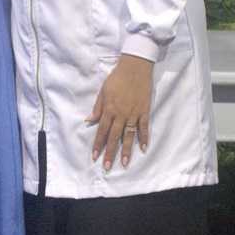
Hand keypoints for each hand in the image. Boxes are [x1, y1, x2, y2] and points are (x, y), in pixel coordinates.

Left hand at [86, 54, 152, 170]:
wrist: (135, 67)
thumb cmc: (117, 78)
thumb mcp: (103, 90)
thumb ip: (98, 107)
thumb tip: (89, 120)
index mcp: (109, 109)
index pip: (102, 130)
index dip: (98, 144)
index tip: (95, 156)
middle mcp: (121, 114)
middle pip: (114, 137)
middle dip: (110, 152)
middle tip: (107, 166)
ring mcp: (133, 114)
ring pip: (129, 136)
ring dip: (126, 150)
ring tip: (123, 163)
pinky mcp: (144, 111)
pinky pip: (143, 127)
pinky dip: (143, 138)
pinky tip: (142, 149)